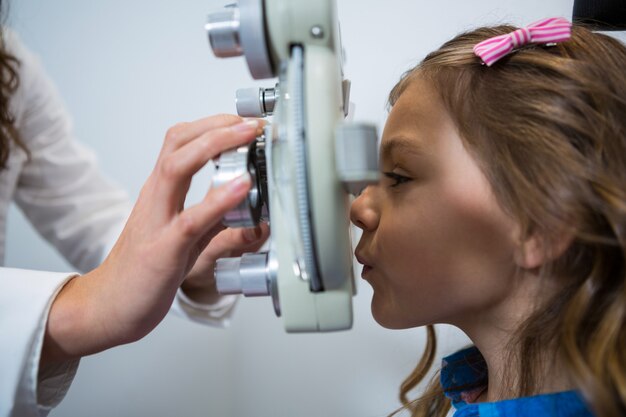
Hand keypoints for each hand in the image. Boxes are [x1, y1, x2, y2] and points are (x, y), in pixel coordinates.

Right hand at [41, 115, 263, 364]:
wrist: (109, 306)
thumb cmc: (145, 269)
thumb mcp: (187, 235)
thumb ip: (214, 217)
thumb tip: (251, 207)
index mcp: (160, 192)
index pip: (180, 142)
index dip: (213, 125)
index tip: (244, 121)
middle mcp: (155, 198)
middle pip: (178, 143)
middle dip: (217, 125)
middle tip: (252, 121)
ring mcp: (157, 222)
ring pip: (177, 168)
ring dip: (215, 145)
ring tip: (248, 136)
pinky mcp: (163, 251)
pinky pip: (190, 219)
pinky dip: (217, 200)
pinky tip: (241, 188)